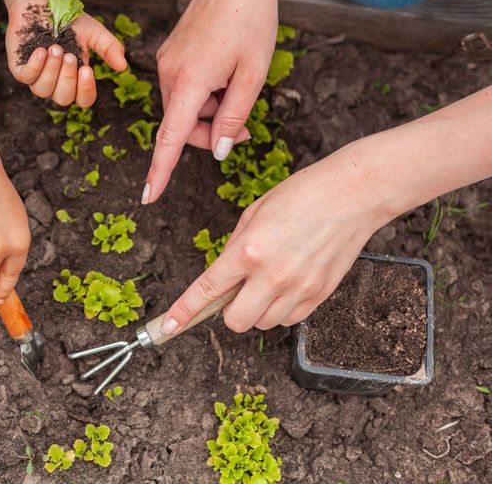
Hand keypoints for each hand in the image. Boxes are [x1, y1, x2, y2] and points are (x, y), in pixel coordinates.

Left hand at [0, 0, 126, 106]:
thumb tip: (122, 66)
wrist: (44, 3)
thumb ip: (109, 48)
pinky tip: (41, 51)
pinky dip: (35, 66)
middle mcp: (56, 82)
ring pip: (43, 90)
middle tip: (69, 55)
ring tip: (55, 48)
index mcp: (76, 78)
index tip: (87, 69)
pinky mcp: (20, 68)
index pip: (84, 99)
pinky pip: (25, 77)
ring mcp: (37, 76)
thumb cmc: (70, 21)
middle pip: (63, 98)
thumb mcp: (94, 33)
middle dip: (67, 77)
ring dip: (51, 70)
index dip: (86, 91)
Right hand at [143, 0, 277, 203]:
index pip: (170, 137)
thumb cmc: (251, 22)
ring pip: (184, 108)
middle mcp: (168, 73)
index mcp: (190, 81)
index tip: (148, 196)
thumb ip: (234, 118)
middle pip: (182, 125)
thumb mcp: (253, 76)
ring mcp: (165, 62)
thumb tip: (218, 151)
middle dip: (209, 131)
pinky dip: (202, 92)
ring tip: (236, 82)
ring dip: (208, 109)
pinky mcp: (169, 54)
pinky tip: (224, 69)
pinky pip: (183, 88)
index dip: (161, 170)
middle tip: (242, 123)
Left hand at [160, 141, 390, 333]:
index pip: (207, 291)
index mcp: (248, 250)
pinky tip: (288, 283)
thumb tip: (224, 277)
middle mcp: (272, 275)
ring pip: (263, 324)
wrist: (352, 194)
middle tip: (238, 290)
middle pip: (236, 322)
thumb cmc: (303, 195)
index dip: (183, 312)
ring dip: (257, 309)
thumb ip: (235, 249)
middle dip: (229, 311)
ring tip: (269, 279)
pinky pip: (290, 320)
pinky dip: (282, 309)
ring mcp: (298, 289)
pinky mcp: (319, 296)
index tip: (167, 326)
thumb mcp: (254, 214)